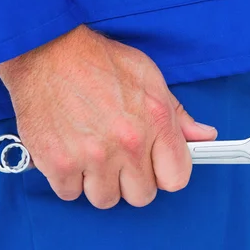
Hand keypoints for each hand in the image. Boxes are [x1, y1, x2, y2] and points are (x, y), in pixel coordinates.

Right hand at [0, 25, 216, 208]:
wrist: (45, 50)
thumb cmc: (97, 61)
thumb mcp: (148, 77)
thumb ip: (178, 114)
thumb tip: (204, 136)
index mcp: (155, 121)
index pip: (176, 179)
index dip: (164, 175)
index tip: (153, 167)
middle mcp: (127, 143)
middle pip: (140, 196)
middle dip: (130, 181)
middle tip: (117, 158)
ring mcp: (91, 157)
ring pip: (105, 199)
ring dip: (98, 183)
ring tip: (90, 155)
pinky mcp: (57, 163)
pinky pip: (69, 194)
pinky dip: (67, 180)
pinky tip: (69, 155)